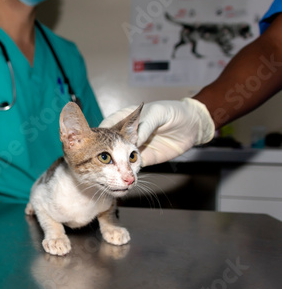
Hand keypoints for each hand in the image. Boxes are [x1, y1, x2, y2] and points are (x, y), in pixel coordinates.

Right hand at [100, 98, 214, 165]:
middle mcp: (125, 134)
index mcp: (124, 118)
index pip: (106, 128)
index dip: (98, 136)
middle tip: (104, 162)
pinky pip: (132, 167)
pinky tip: (127, 176)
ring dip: (114, 167)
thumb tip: (134, 140)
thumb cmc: (175, 112)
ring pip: (117, 159)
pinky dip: (128, 173)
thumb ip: (145, 125)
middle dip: (104, 155)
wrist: (193, 126)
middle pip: (107, 146)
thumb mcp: (158, 113)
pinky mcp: (143, 159)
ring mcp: (133, 148)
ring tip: (111, 173)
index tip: (94, 145)